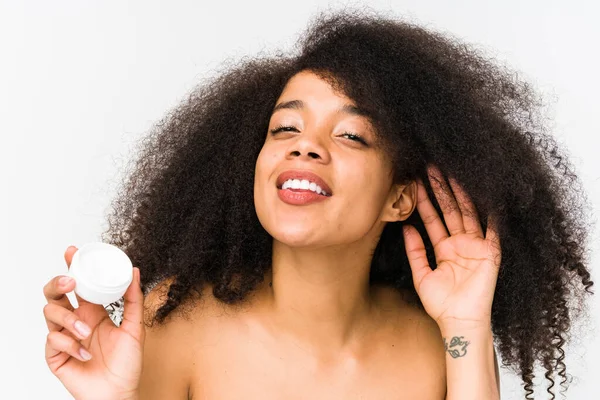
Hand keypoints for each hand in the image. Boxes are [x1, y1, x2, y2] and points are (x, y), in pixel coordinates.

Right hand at [43, 246, 144, 399]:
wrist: (119, 393)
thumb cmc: (127, 364)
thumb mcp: (135, 328)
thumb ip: (134, 300)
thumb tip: (135, 271)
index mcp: (93, 312)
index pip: (79, 284)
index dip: (72, 266)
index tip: (72, 251)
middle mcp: (77, 321)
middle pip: (55, 294)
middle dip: (57, 284)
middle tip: (69, 283)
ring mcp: (64, 337)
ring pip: (50, 314)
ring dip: (69, 320)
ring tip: (87, 332)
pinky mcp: (56, 355)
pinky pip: (53, 340)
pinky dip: (70, 344)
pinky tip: (85, 353)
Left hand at [403, 164, 500, 329]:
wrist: (459, 322)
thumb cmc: (441, 304)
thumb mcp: (421, 275)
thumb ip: (414, 251)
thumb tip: (406, 228)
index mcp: (444, 249)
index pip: (433, 219)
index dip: (425, 202)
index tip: (416, 183)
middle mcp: (461, 244)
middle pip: (450, 211)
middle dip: (441, 190)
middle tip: (432, 169)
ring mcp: (476, 246)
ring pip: (468, 214)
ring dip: (460, 195)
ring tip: (451, 174)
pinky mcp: (491, 252)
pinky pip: (493, 229)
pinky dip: (492, 213)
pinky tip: (487, 195)